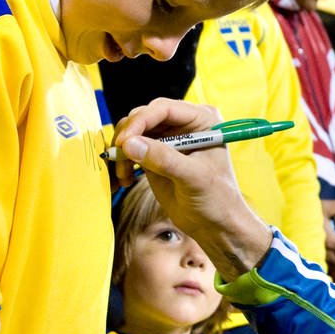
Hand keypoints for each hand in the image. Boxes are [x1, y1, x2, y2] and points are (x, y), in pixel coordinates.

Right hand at [114, 99, 272, 277]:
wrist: (215, 224)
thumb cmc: (217, 199)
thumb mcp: (193, 177)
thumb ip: (164, 159)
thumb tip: (130, 144)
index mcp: (202, 120)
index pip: (165, 109)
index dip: (141, 120)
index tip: (124, 140)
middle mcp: (184, 124)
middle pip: (144, 116)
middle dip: (128, 134)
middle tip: (118, 156)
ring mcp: (168, 138)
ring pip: (133, 131)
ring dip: (122, 150)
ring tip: (123, 175)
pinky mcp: (155, 154)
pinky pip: (130, 148)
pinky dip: (123, 161)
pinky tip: (125, 179)